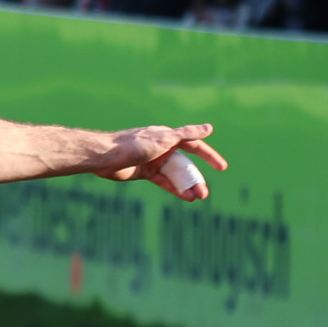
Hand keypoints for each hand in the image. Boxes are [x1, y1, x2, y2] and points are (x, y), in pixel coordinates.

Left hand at [94, 123, 227, 200]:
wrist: (105, 156)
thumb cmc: (134, 144)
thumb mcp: (164, 138)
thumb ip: (187, 134)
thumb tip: (209, 128)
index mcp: (169, 136)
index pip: (195, 146)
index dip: (209, 156)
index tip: (222, 168)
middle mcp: (163, 148)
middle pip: (185, 165)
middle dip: (196, 179)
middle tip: (205, 193)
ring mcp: (154, 161)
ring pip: (175, 176)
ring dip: (186, 186)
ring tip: (197, 198)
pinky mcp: (145, 173)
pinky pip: (163, 182)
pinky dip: (173, 189)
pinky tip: (185, 197)